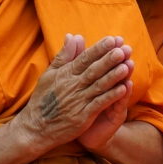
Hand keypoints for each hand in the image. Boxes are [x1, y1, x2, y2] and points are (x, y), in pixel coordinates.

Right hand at [17, 34, 132, 154]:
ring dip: (113, 76)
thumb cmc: (43, 99)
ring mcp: (78, 101)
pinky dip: (111, 96)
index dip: (99, 49)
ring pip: (99, 86)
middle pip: (94, 70)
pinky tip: (123, 89)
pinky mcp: (82, 116)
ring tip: (127, 65)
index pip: (84, 58)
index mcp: (65, 74)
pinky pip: (99, 104)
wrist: (35, 128)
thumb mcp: (49, 74)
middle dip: (109, 59)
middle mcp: (72, 86)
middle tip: (123, 49)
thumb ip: (63, 56)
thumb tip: (73, 36)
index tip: (113, 39)